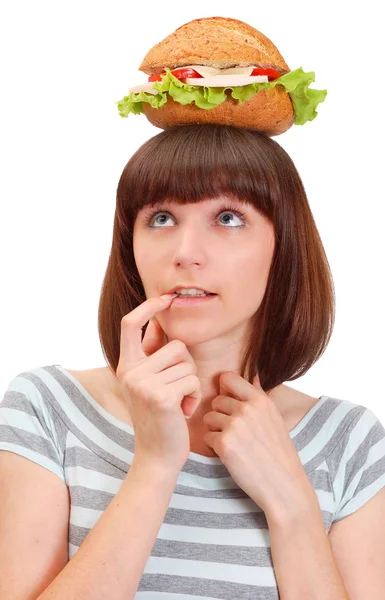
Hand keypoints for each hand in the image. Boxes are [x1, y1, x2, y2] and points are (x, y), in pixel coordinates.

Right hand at [116, 294, 201, 472]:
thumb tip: (157, 323)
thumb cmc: (159, 418)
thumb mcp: (149, 384)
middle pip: (175, 346)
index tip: (166, 299)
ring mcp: (144, 384)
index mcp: (126, 365)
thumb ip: (151, 356)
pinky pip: (193, 380)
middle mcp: (130, 372)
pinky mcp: (161, 396)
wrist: (157, 456)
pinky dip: (195, 396)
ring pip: (187, 364)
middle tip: (176, 390)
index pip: (130, 324)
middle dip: (186, 366)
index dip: (148, 307)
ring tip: (179, 402)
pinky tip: (184, 411)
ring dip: (191, 383)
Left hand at [202, 372, 315, 517]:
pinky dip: (214, 447)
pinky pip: (207, 437)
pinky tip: (230, 455)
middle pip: (216, 400)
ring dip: (215, 431)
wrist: (284, 485)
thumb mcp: (275, 419)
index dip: (224, 390)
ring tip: (233, 444)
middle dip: (220, 415)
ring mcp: (235, 425)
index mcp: (260, 400)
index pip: (228, 377)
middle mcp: (247, 409)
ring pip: (209, 418)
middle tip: (234, 433)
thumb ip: (260, 397)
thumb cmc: (279, 454)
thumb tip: (253, 377)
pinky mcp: (224, 443)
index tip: (229, 405)